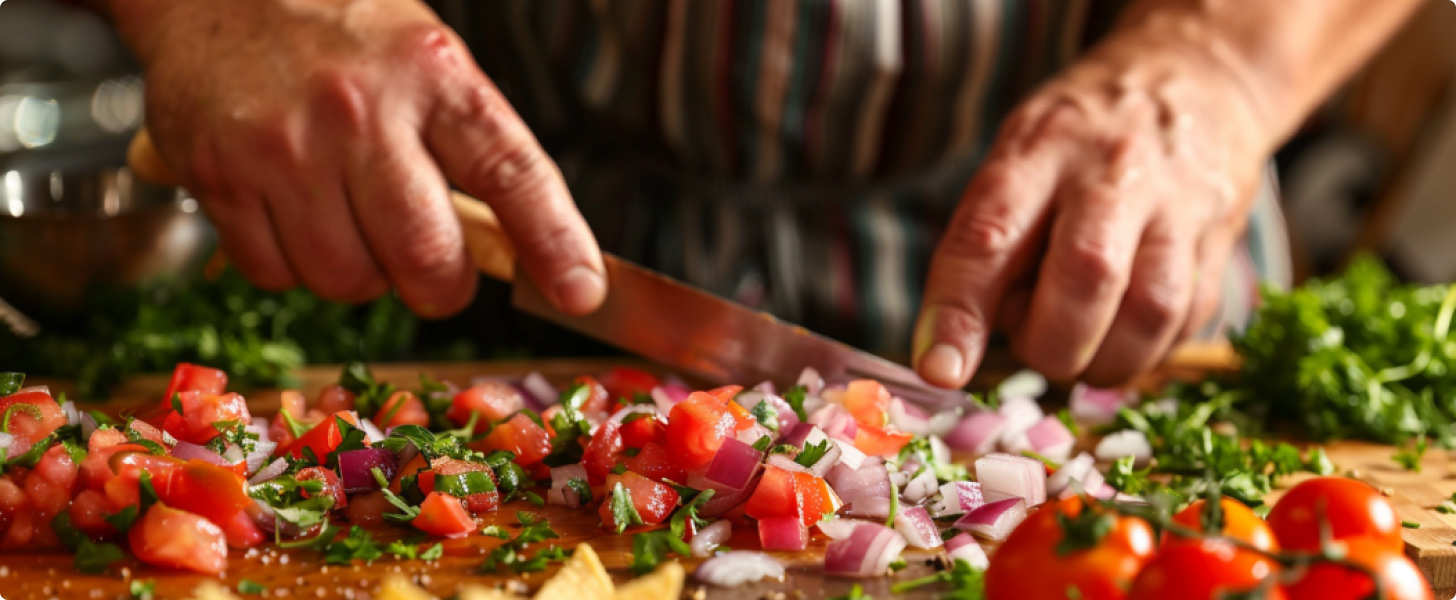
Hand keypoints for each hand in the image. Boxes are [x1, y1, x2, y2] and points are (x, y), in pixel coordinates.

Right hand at [109, 0, 605, 316]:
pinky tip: (295, 214)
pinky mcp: (218, 177)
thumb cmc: (340, 34)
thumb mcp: (429, 64)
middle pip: (426, 256)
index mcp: (432, 74)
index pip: (513, 173)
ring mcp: (284, 147)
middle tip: (437, 271)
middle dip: (441, 285)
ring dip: (362, 275)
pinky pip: (275, 276)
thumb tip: (528, 253)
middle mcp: (359, 111)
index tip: (580, 292)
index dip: (554, 243)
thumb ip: (475, 149)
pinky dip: (293, 267)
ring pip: (348, 279)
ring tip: (353, 221)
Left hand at [913, 29, 1271, 387]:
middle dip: (1050, 343)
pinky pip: (1189, 320)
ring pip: (1150, 313)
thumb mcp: (1018, 156)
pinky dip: (1149, 350)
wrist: (1193, 74)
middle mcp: (1113, 170)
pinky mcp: (1223, 237)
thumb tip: (959, 346)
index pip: (989, 235)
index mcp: (1040, 148)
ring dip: (1105, 361)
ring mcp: (1178, 203)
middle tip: (1036, 341)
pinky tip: (1126, 330)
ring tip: (1083, 345)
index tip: (940, 371)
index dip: (959, 312)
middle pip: (1086, 277)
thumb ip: (987, 240)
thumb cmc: (1080, 137)